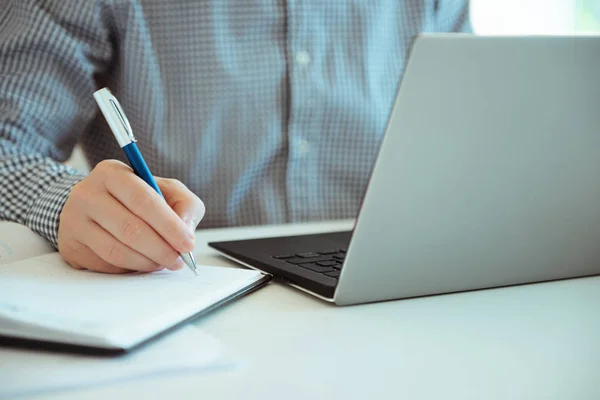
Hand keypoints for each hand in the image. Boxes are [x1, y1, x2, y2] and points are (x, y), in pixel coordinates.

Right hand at [58, 160, 204, 273]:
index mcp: (112, 173)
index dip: (169, 225)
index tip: (188, 243)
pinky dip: (130, 267)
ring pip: (117, 250)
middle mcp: (87, 193)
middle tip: (178, 260)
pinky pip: (106, 264)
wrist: (95, 208)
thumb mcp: (167, 191)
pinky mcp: (71, 245)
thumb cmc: (137, 199)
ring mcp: (74, 220)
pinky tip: (142, 262)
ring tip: (163, 263)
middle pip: (130, 228)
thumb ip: (185, 205)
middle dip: (161, 249)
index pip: (144, 200)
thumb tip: (186, 230)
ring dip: (147, 262)